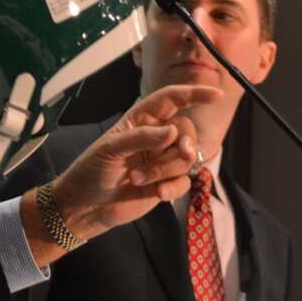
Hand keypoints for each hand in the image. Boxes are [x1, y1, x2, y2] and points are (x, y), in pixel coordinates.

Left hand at [35, 84, 222, 248]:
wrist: (86, 206)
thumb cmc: (91, 171)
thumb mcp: (111, 149)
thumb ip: (142, 137)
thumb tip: (173, 131)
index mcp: (140, 120)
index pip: (171, 100)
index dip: (194, 94)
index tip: (216, 95)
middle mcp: (154, 138)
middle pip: (185, 132)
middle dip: (180, 147)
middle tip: (168, 157)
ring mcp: (161, 161)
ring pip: (186, 158)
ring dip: (165, 171)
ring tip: (138, 179)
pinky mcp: (165, 183)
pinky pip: (184, 182)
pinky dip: (173, 188)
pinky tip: (157, 193)